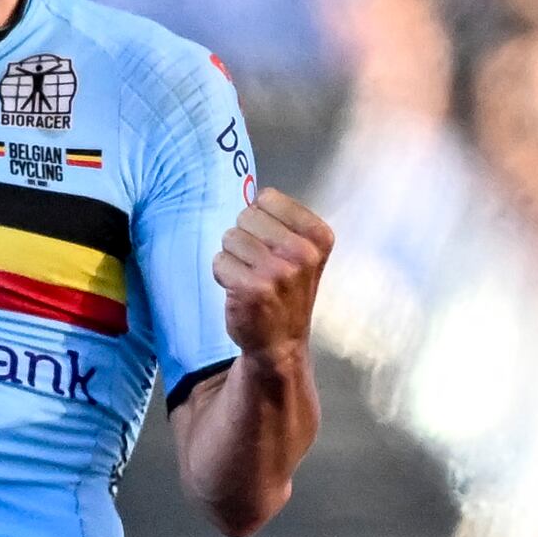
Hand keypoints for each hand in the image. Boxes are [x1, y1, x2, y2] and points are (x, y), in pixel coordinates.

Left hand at [214, 187, 332, 359]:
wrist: (280, 343)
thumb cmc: (285, 292)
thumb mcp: (302, 253)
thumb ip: (282, 222)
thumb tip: (249, 193)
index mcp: (318, 236)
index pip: (267, 198)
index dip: (260, 220)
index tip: (272, 245)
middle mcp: (302, 252)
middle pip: (246, 215)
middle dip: (245, 238)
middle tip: (258, 265)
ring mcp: (278, 272)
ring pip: (230, 237)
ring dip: (233, 257)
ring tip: (249, 277)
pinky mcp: (253, 289)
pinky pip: (219, 261)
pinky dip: (223, 274)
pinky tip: (239, 291)